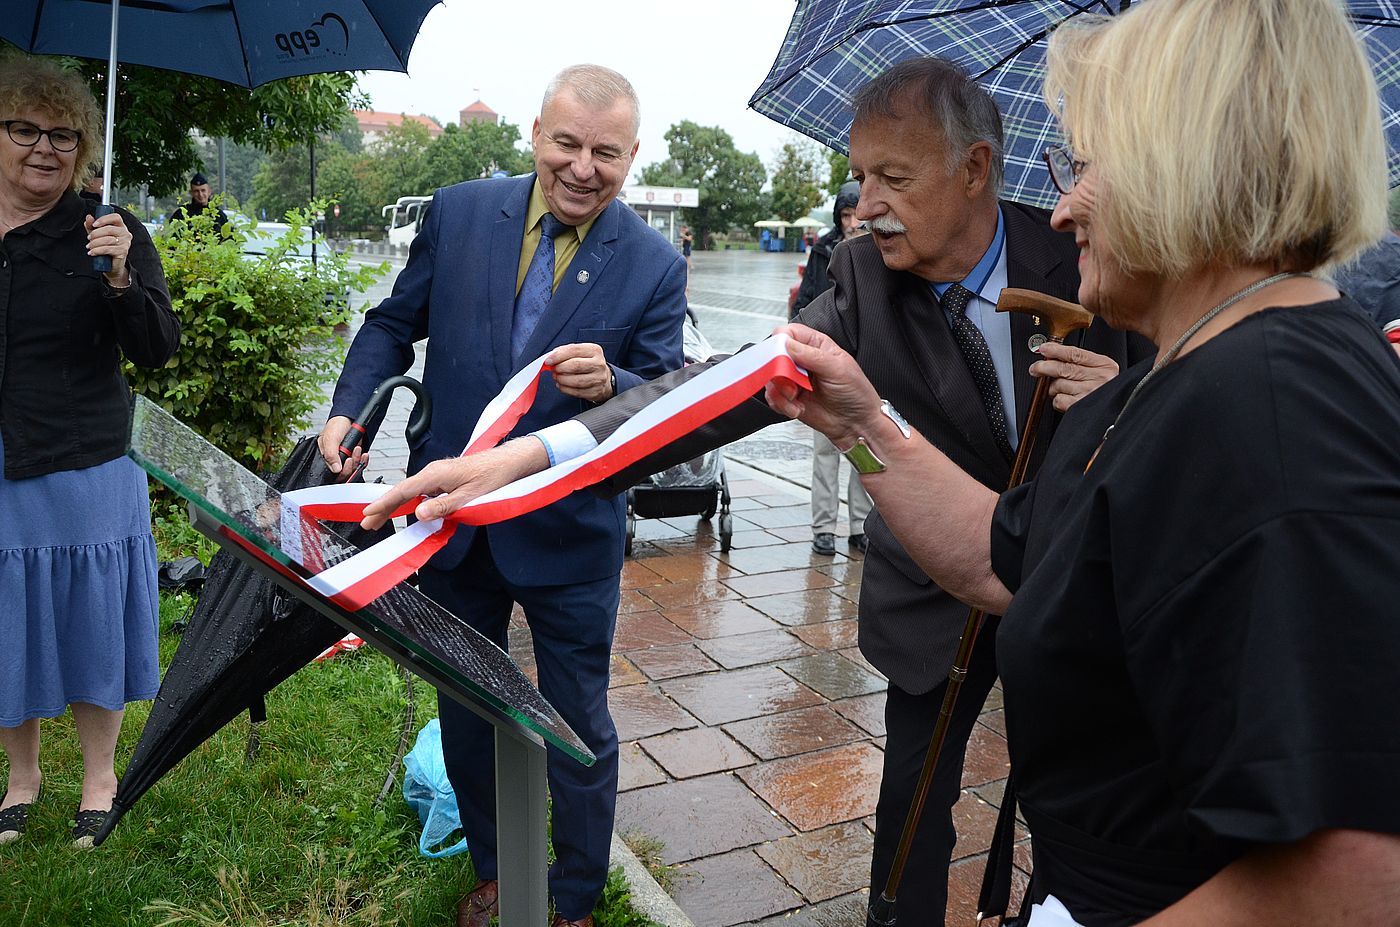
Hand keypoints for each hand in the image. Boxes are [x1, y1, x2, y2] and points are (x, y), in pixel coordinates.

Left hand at [84, 212, 131, 285]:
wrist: (112, 265)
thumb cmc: (106, 247)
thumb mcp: (97, 235)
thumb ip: (92, 226)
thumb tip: (89, 217)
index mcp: (120, 226)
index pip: (115, 217)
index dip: (104, 219)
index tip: (94, 224)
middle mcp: (125, 233)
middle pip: (109, 229)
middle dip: (96, 233)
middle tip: (89, 238)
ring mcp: (125, 243)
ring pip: (108, 239)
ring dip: (95, 243)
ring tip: (89, 246)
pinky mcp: (123, 252)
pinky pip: (108, 249)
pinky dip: (97, 250)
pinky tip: (92, 252)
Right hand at [317, 416, 366, 481]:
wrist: (349, 418)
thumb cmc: (336, 426)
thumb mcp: (330, 439)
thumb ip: (330, 455)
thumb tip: (335, 469)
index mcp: (326, 457)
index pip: (333, 472)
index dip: (342, 470)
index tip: (347, 460)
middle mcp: (335, 460)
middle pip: (344, 473)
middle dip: (351, 465)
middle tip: (352, 456)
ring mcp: (346, 458)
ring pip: (353, 469)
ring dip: (357, 460)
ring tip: (357, 449)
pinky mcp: (354, 456)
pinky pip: (360, 464)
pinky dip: (363, 460)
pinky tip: (364, 454)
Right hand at [359, 438, 549, 529]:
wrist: (506, 463)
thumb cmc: (491, 477)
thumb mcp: (468, 496)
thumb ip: (443, 506)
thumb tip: (418, 514)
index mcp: (435, 475)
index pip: (403, 491)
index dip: (384, 503)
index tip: (368, 514)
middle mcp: (432, 472)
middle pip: (402, 491)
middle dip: (383, 507)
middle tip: (367, 523)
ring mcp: (437, 474)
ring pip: (410, 492)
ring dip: (394, 506)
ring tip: (379, 520)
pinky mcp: (443, 478)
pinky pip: (421, 491)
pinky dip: (409, 502)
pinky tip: (405, 512)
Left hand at [548, 343, 613, 402]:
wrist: (602, 377)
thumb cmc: (586, 363)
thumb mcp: (579, 353)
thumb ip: (564, 352)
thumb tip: (550, 358)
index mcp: (594, 350)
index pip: (574, 350)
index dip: (558, 355)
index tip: (548, 361)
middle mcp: (598, 364)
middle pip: (575, 365)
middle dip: (560, 368)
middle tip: (554, 370)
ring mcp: (598, 379)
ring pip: (576, 381)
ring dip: (562, 380)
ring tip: (557, 377)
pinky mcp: (595, 391)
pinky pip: (577, 392)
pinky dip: (565, 389)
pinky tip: (562, 385)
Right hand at [763, 324, 881, 448]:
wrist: (856, 423)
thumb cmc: (856, 392)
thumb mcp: (838, 369)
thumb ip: (812, 356)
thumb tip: (788, 345)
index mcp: (816, 345)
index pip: (789, 334)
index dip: (781, 342)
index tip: (782, 356)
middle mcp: (802, 361)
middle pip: (774, 356)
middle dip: (778, 371)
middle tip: (791, 381)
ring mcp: (794, 380)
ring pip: (771, 378)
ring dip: (780, 391)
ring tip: (796, 397)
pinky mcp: (789, 398)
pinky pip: (772, 398)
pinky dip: (781, 404)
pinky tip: (797, 407)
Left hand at [1029, 342, 1120, 411]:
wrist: (1120, 409)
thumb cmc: (1105, 389)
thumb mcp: (1099, 370)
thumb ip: (1079, 362)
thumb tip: (1050, 355)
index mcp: (1104, 365)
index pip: (1076, 354)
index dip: (1056, 350)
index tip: (1044, 348)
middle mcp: (1100, 378)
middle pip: (1065, 368)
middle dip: (1045, 367)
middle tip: (1035, 368)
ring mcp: (1092, 393)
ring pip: (1060, 385)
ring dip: (1053, 387)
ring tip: (1058, 388)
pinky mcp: (1083, 407)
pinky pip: (1060, 400)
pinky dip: (1057, 400)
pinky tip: (1064, 399)